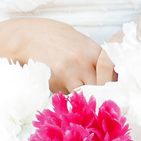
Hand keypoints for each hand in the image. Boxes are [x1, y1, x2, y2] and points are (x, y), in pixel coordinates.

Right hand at [0, 17, 115, 93]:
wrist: (25, 37)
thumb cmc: (52, 38)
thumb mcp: (78, 42)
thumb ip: (92, 58)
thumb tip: (106, 77)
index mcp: (94, 50)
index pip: (114, 74)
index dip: (115, 85)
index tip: (114, 92)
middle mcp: (85, 62)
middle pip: (103, 88)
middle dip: (102, 96)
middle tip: (101, 103)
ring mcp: (71, 73)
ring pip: (87, 96)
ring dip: (86, 101)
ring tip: (82, 102)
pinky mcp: (57, 83)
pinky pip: (69, 98)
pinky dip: (69, 100)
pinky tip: (64, 94)